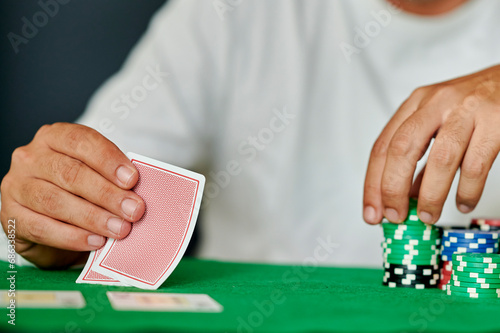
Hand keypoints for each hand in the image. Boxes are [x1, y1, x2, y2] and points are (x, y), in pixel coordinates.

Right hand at [0, 123, 144, 267]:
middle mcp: (30, 157)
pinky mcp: (10, 216)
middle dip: (107, 194)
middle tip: (134, 210)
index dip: (108, 160)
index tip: (132, 179)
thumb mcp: (94, 174)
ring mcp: (16, 185)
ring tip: (119, 229)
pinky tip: (95, 242)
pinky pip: (42, 228)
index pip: (81, 141)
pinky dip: (72, 236)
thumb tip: (137, 194)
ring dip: (93, 217)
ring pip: (55, 201)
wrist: (48, 220)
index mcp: (54, 137)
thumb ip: (112, 178)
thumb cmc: (78, 190)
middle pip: (70, 173)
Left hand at [363, 65, 499, 224]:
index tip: (372, 210)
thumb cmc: (472, 103)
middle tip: (395, 216)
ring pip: (440, 158)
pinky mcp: (496, 121)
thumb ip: (419, 154)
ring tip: (428, 216)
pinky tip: (463, 203)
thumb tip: (404, 196)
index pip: (382, 146)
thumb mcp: (437, 120)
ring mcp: (466, 111)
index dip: (373, 183)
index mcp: (416, 103)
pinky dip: (467, 190)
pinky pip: (477, 164)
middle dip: (393, 189)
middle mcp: (436, 103)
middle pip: (402, 149)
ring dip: (430, 194)